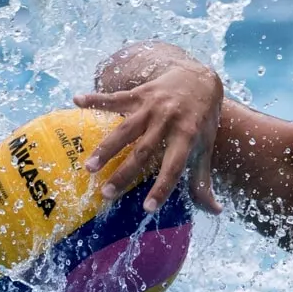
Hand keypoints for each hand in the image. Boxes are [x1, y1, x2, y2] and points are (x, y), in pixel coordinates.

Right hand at [72, 61, 223, 214]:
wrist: (200, 80)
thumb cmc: (202, 121)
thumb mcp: (206, 148)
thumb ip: (204, 179)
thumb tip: (215, 211)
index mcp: (187, 137)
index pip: (173, 168)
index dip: (161, 188)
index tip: (147, 208)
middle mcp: (168, 122)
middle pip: (143, 151)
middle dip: (124, 173)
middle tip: (105, 193)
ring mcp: (152, 106)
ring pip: (125, 129)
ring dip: (106, 148)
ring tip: (88, 166)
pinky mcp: (140, 93)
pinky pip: (116, 98)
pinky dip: (96, 99)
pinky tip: (76, 101)